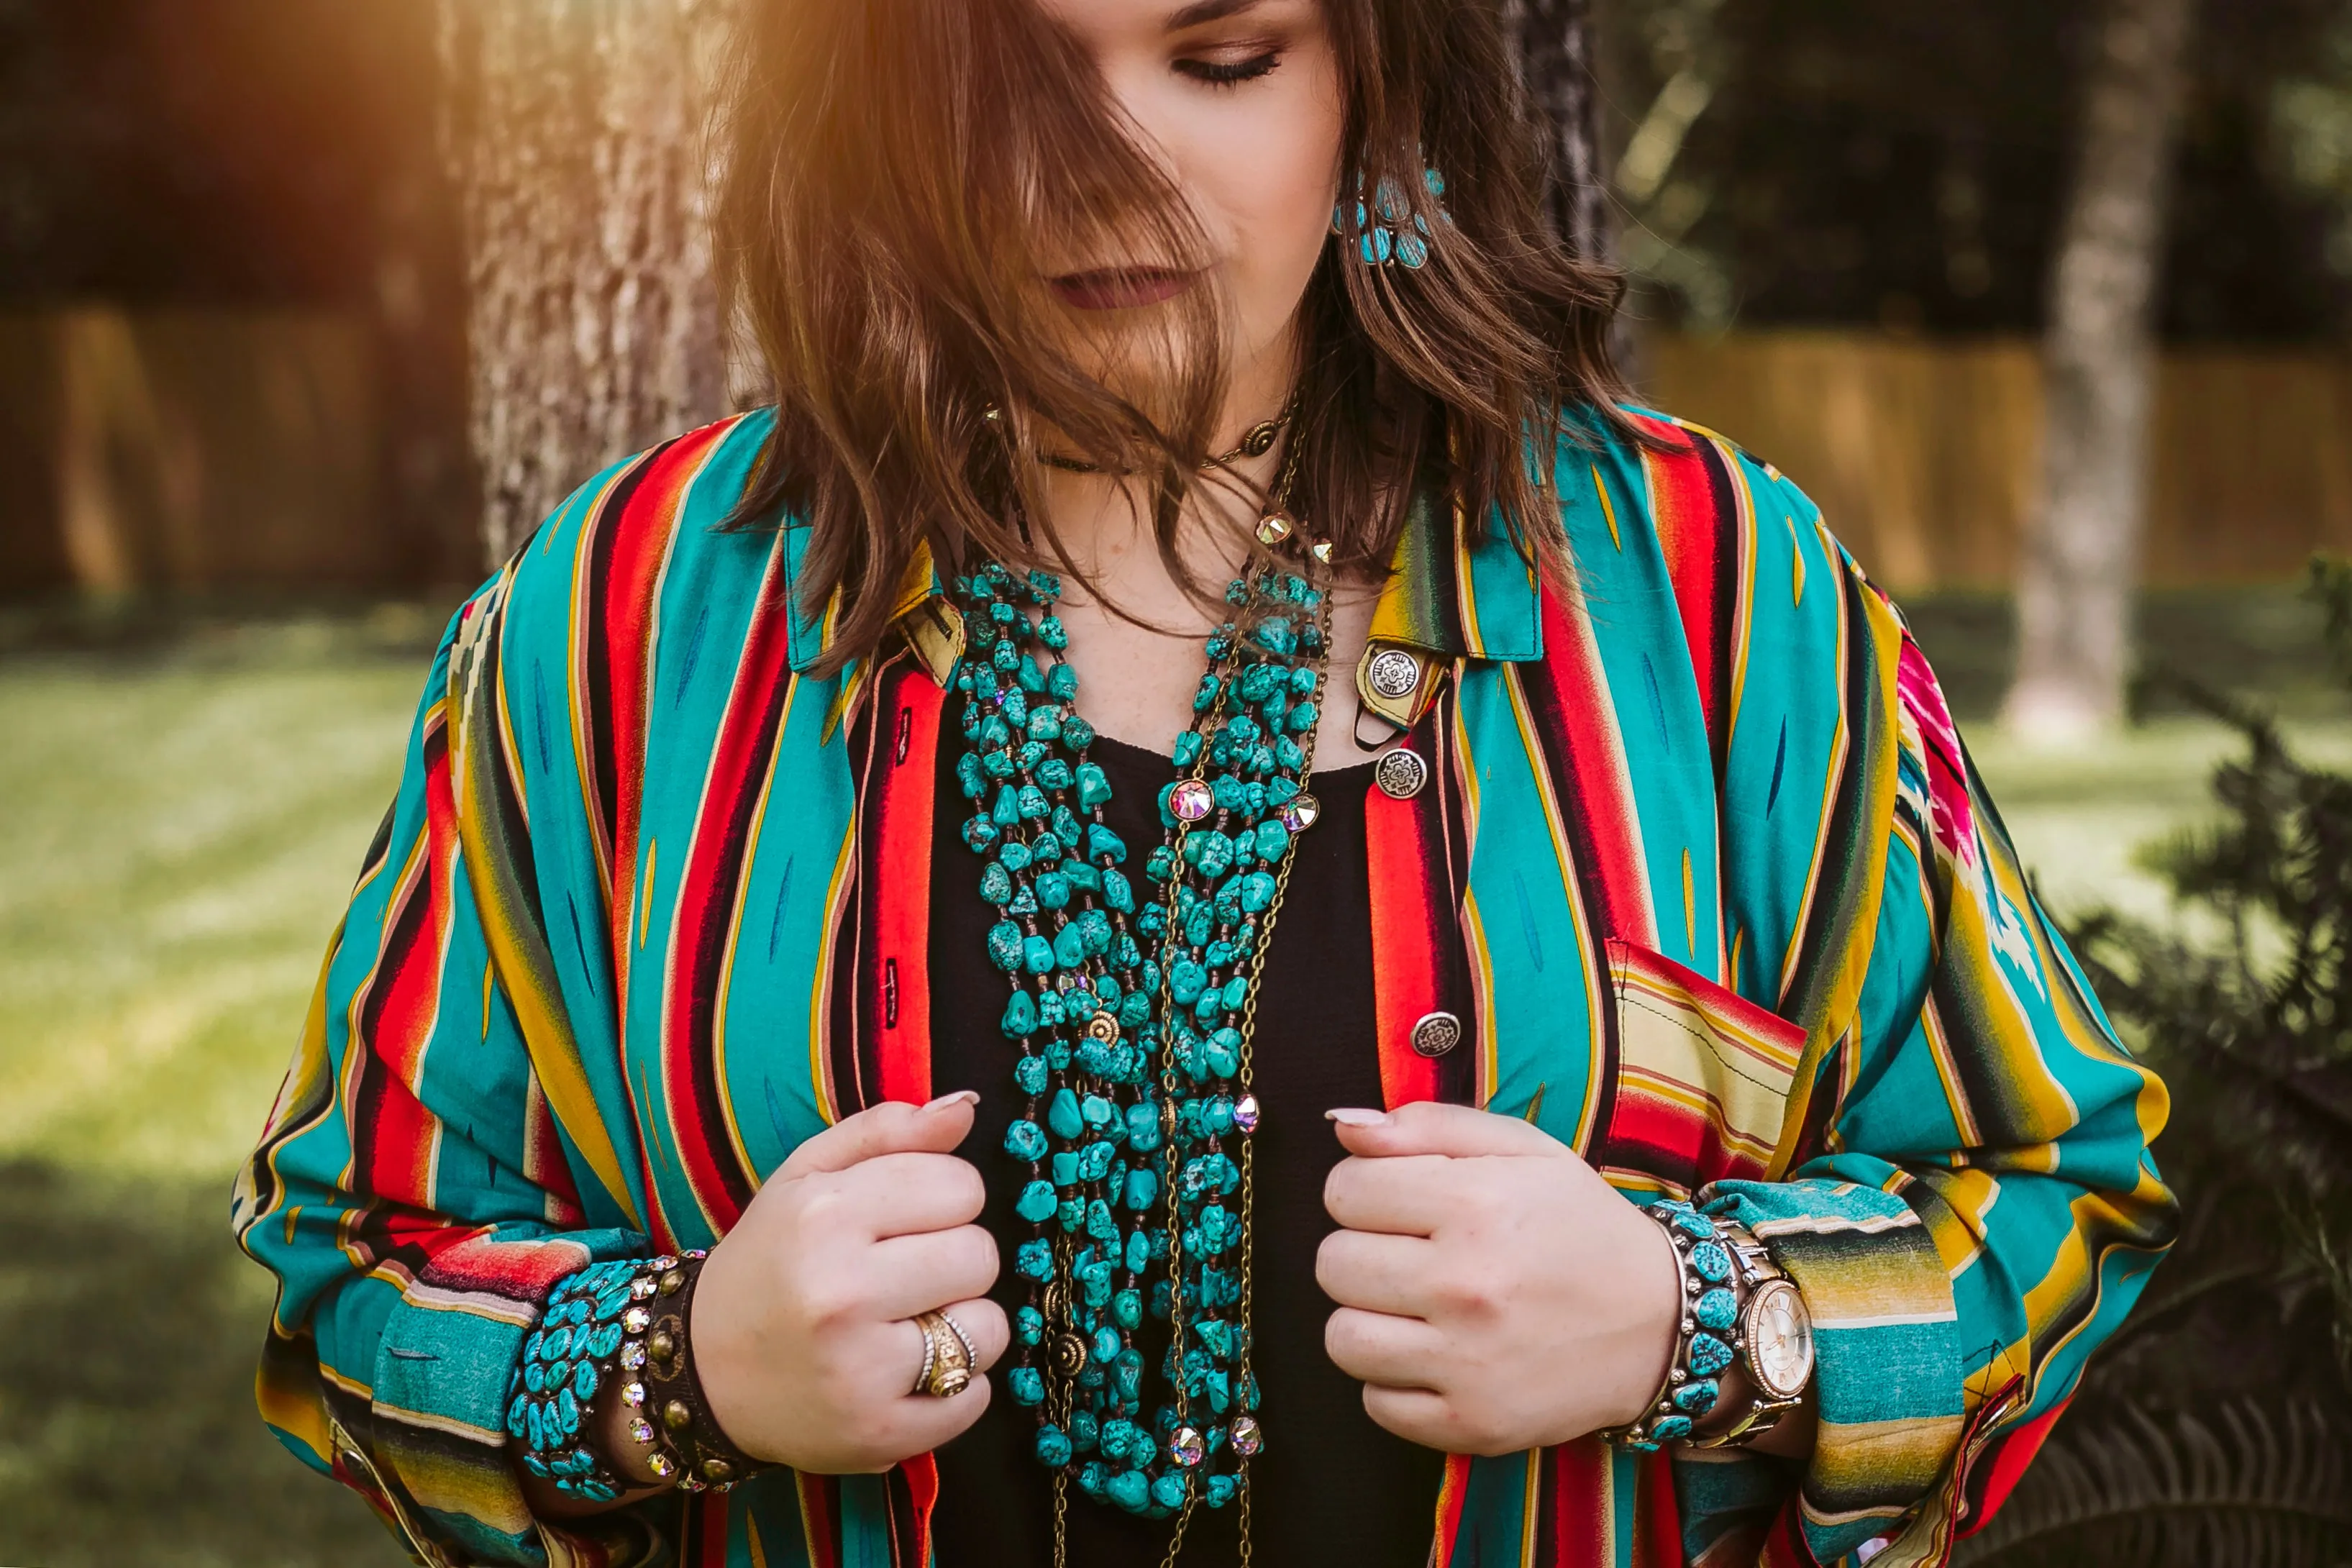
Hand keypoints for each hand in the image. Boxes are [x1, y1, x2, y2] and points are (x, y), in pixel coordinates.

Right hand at [684, 1092, 1009, 1474]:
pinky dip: (956, 1388)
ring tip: (905, 1326)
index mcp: (824, 1214)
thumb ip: (888, 1132)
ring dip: (961, 1326)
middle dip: (951, 1261)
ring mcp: (860, 1369)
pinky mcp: (878, 1432)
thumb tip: (965, 1107)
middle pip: (981, 1254)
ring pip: (989, 1327)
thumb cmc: (770, 1264)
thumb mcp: (807, 1177)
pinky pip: (976, 1397)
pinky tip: (906, 1373)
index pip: (961, 1186)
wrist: (702, 1373)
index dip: (942, 1202)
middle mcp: (840, 1291)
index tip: (902, 1223)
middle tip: (901, 1277)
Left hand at [1316, 1101, 1680, 1456]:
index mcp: (1475, 1205)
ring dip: (1368, 1319)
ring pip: (1342, 1339)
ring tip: (1415, 1307)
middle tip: (1412, 1254)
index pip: (1344, 1191)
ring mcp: (1468, 1364)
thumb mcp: (1522, 1149)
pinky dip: (1394, 1382)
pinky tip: (1435, 1355)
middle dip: (1362, 1251)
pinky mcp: (1473, 1424)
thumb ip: (1426, 1126)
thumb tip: (1344, 1126)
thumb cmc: (1580, 1225)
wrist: (1660, 1323)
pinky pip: (1376, 1403)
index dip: (1365, 1190)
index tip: (1402, 1202)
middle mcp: (1467, 1286)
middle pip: (1333, 1264)